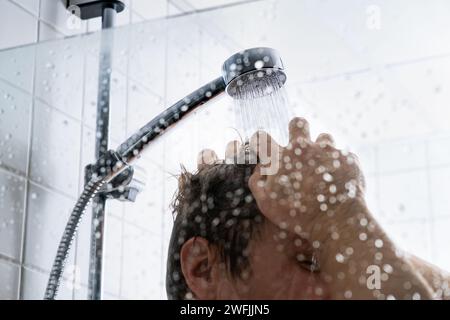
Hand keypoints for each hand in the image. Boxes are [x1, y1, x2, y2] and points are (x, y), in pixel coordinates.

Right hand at [248, 117, 432, 298]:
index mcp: (280, 157)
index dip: (260, 140)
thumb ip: (258, 182)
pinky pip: (343, 156)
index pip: (262, 137)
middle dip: (296, 130)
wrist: (335, 222)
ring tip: (322, 168)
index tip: (264, 147)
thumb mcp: (266, 203)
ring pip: (324, 137)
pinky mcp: (347, 159)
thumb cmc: (296, 215)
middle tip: (298, 147)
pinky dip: (340, 166)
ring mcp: (327, 151)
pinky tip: (338, 181)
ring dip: (321, 149)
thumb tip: (260, 168)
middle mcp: (303, 148)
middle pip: (297, 123)